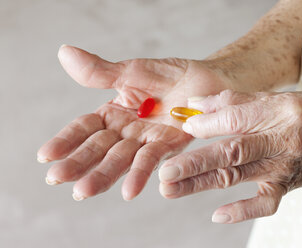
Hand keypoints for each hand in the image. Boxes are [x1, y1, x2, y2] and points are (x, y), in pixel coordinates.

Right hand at [37, 45, 230, 200]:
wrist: (208, 80)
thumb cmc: (170, 75)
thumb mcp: (132, 71)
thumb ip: (101, 71)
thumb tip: (64, 53)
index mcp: (114, 112)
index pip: (85, 127)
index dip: (66, 139)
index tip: (45, 156)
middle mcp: (127, 131)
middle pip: (99, 148)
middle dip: (79, 162)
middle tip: (57, 178)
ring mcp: (147, 140)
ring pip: (121, 159)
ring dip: (103, 174)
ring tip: (83, 191)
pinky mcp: (169, 146)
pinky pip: (152, 160)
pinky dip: (140, 174)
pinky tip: (128, 191)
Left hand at [159, 89, 301, 222]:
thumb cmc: (301, 115)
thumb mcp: (274, 97)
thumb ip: (232, 99)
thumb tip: (193, 104)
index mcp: (281, 113)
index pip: (237, 119)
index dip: (207, 124)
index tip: (183, 126)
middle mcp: (282, 142)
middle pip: (233, 152)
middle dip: (196, 162)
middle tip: (165, 172)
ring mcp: (282, 168)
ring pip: (237, 177)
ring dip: (201, 184)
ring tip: (170, 189)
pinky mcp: (283, 187)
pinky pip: (264, 204)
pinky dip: (242, 211)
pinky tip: (217, 216)